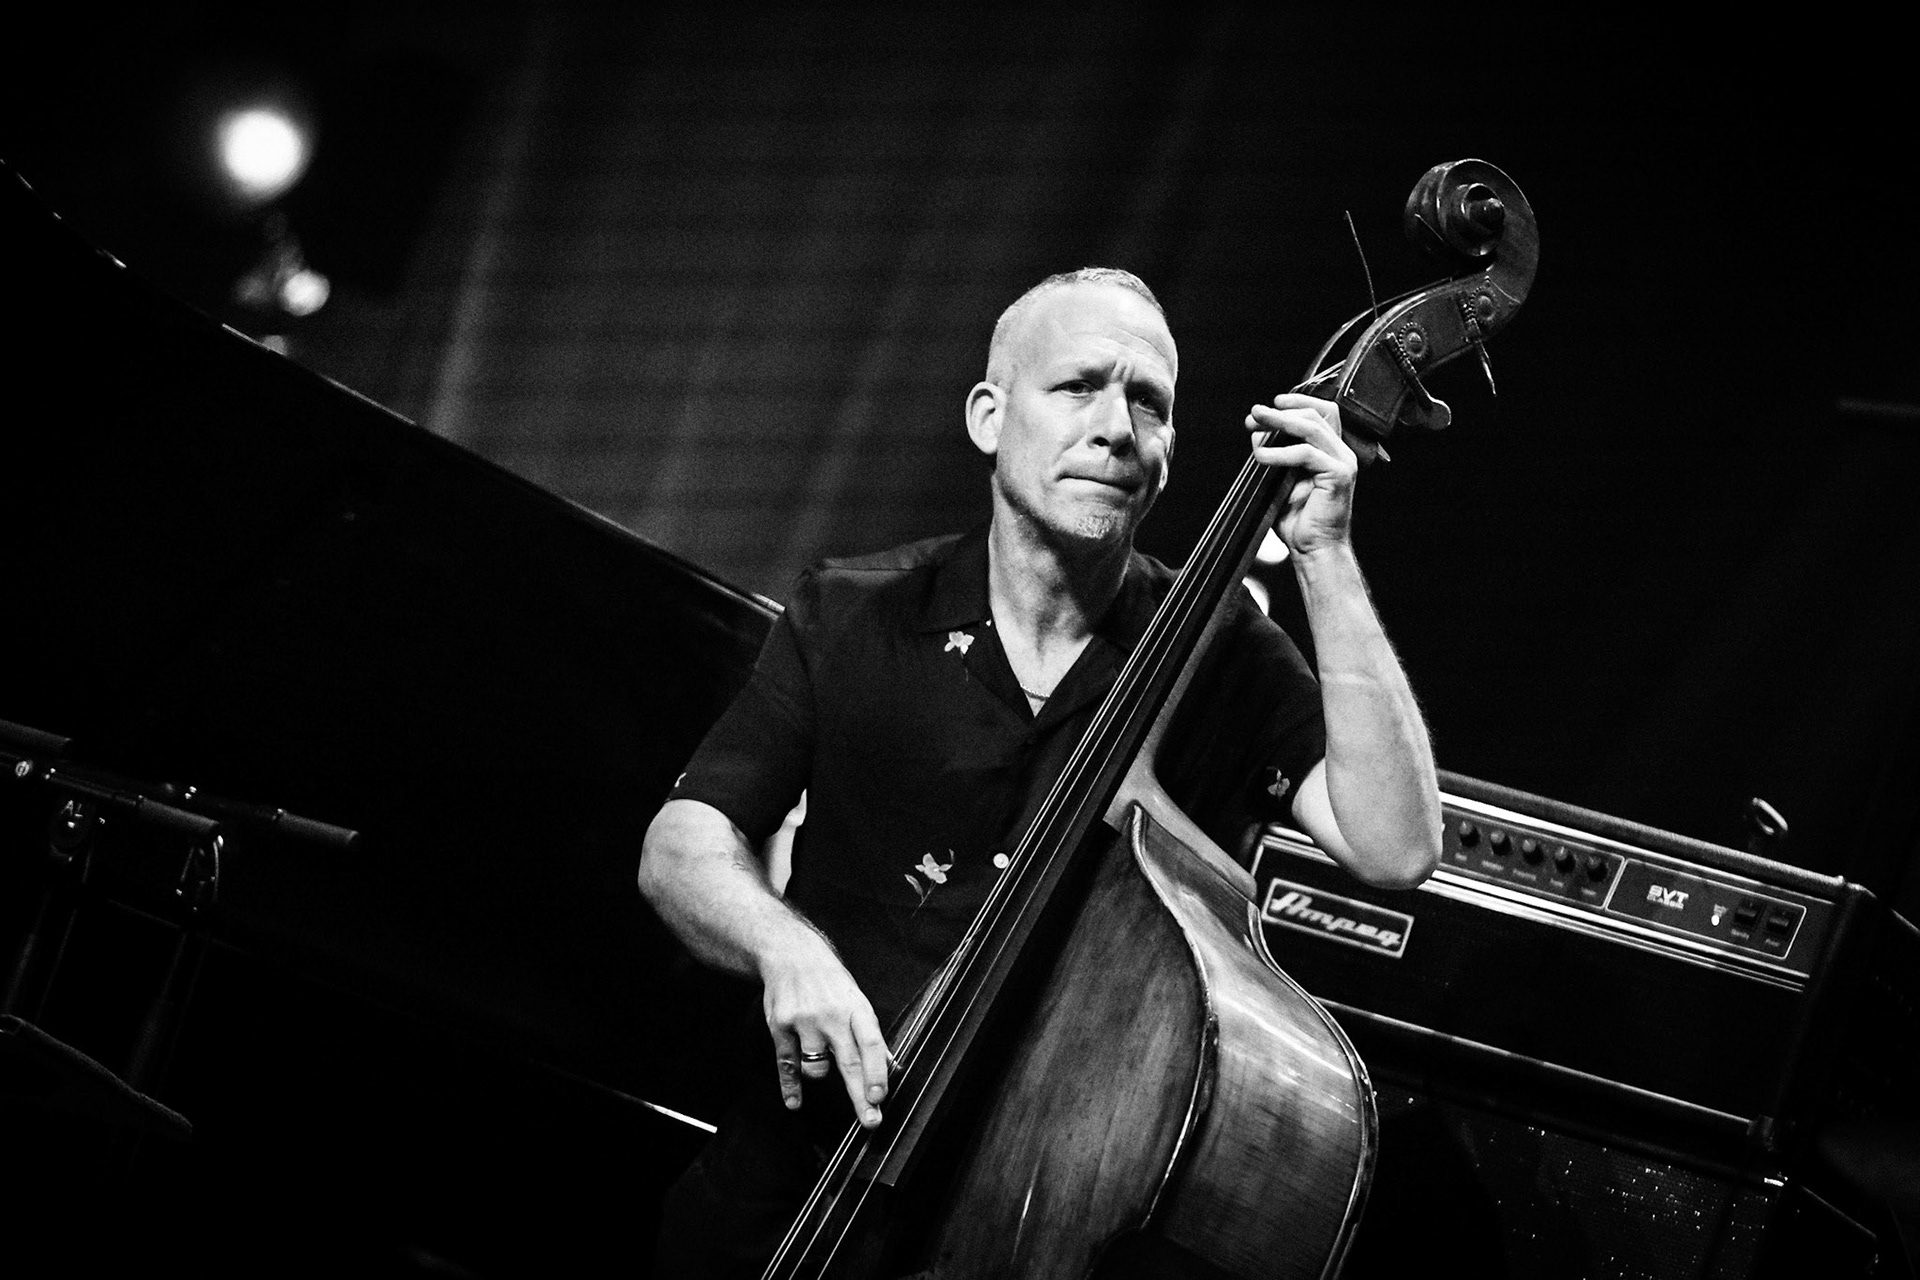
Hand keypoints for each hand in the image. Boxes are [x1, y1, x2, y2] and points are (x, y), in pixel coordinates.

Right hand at [760, 926, 892, 1127]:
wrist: (791, 954)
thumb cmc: (830, 981)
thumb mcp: (856, 1000)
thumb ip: (869, 1034)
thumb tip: (889, 1066)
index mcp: (856, 1008)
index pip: (871, 1044)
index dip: (876, 1073)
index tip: (879, 1097)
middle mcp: (831, 1015)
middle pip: (848, 1062)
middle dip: (860, 1095)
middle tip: (870, 1120)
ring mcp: (804, 1021)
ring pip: (817, 1068)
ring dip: (821, 1074)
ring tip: (821, 1056)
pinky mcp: (780, 1027)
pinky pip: (787, 1064)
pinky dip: (790, 1086)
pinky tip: (795, 1101)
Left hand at [1246, 393, 1357, 558]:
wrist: (1312, 548)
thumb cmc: (1297, 519)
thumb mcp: (1280, 478)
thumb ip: (1274, 453)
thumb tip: (1257, 432)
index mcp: (1330, 451)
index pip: (1321, 411)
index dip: (1296, 402)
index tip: (1268, 405)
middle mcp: (1340, 452)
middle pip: (1315, 414)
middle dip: (1280, 412)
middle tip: (1255, 415)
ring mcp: (1343, 462)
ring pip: (1311, 427)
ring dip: (1279, 422)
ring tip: (1255, 425)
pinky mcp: (1339, 475)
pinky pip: (1306, 453)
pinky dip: (1280, 453)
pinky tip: (1261, 457)